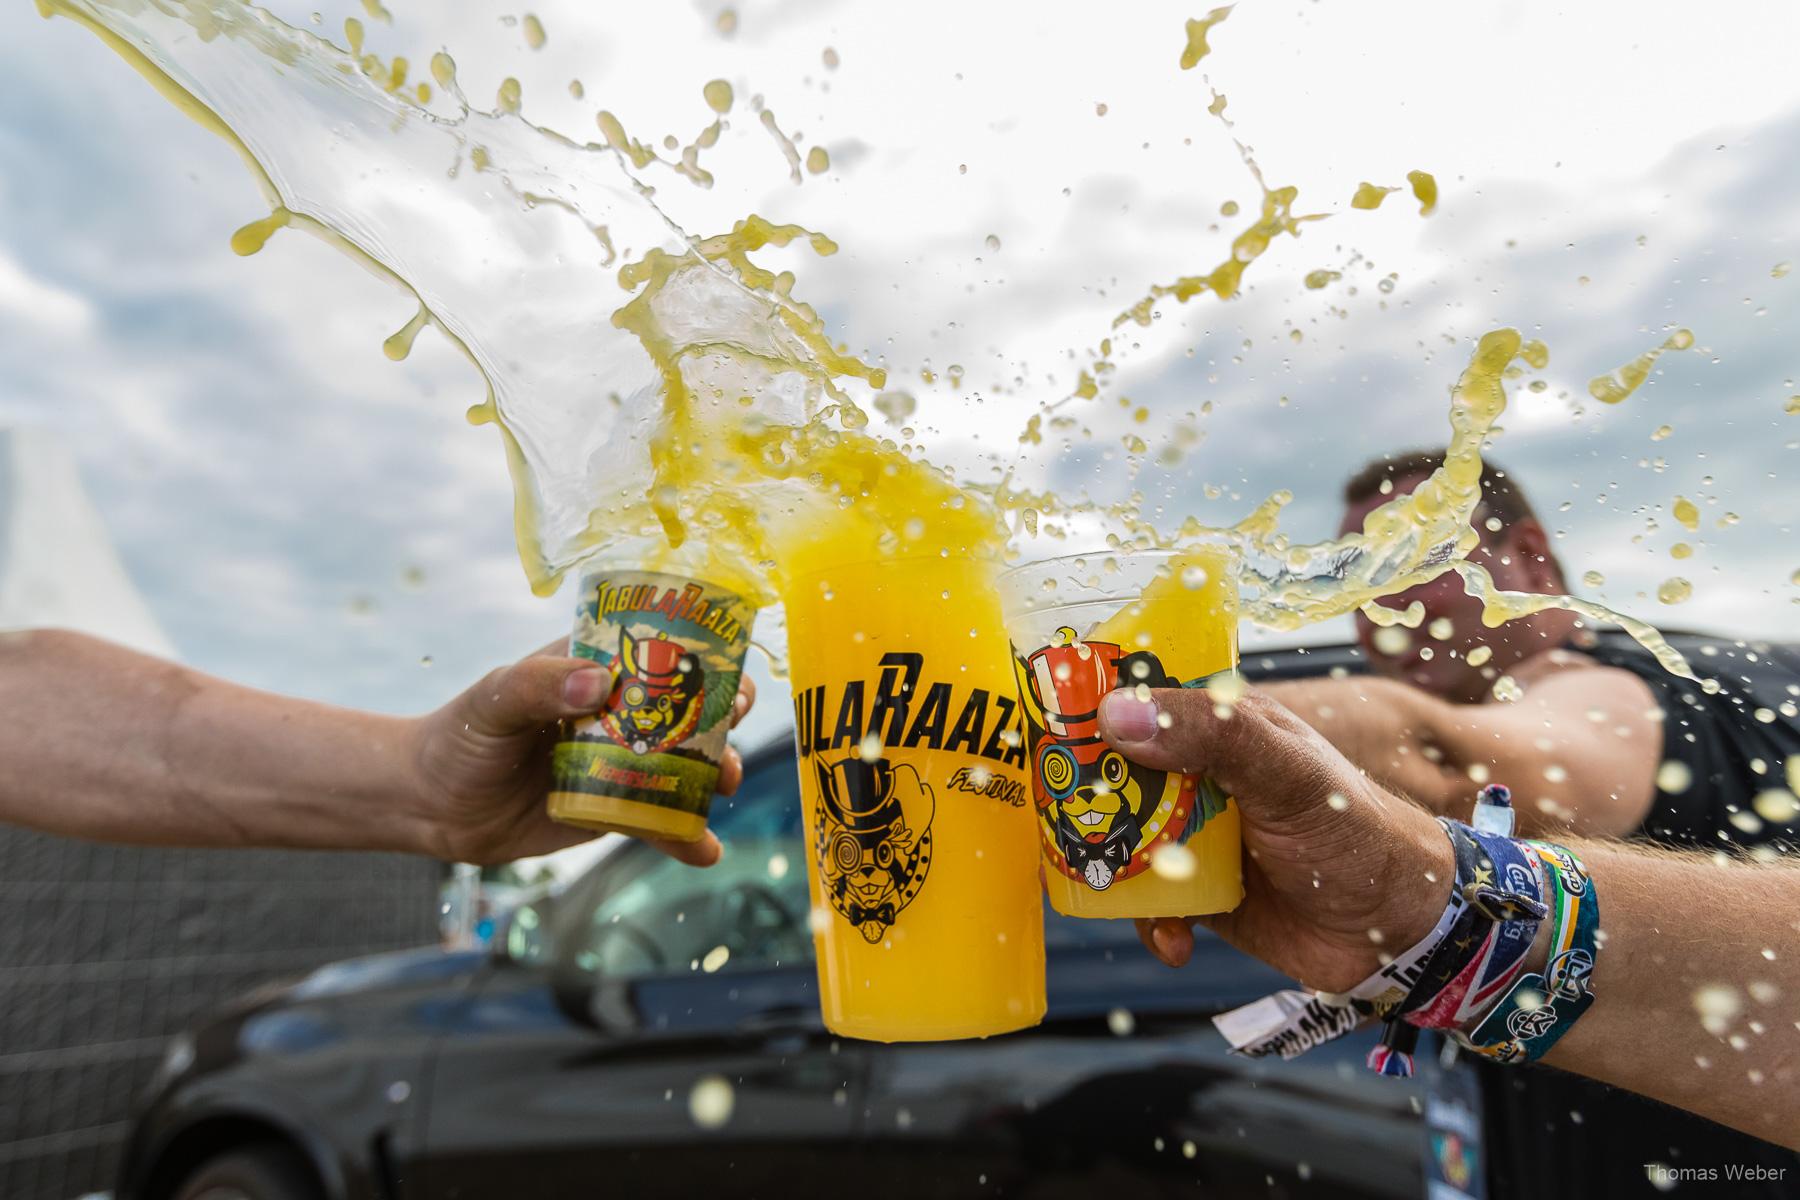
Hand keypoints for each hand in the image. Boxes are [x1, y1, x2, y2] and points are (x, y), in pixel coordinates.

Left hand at [406, 641, 755, 865]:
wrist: (433, 807)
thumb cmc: (459, 737)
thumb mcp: (494, 701)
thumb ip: (539, 686)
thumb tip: (598, 683)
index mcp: (593, 669)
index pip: (658, 651)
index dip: (700, 655)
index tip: (724, 669)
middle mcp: (616, 713)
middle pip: (686, 707)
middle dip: (722, 714)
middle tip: (733, 725)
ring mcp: (619, 763)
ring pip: (683, 765)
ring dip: (714, 774)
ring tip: (725, 786)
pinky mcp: (612, 811)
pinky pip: (657, 821)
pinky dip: (684, 836)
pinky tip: (704, 850)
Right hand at [1096, 685, 1452, 992]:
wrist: (1403, 928)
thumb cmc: (1357, 828)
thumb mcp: (1287, 771)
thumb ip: (1210, 735)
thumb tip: (1116, 716)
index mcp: (1217, 726)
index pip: (1136, 700)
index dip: (1086, 710)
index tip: (1043, 734)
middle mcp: (1196, 775)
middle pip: (1108, 776)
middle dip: (1081, 805)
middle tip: (1065, 827)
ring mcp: (1192, 835)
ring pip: (1116, 843)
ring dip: (1110, 871)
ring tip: (1122, 890)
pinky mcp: (1198, 894)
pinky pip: (1146, 906)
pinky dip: (1150, 926)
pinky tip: (1176, 943)